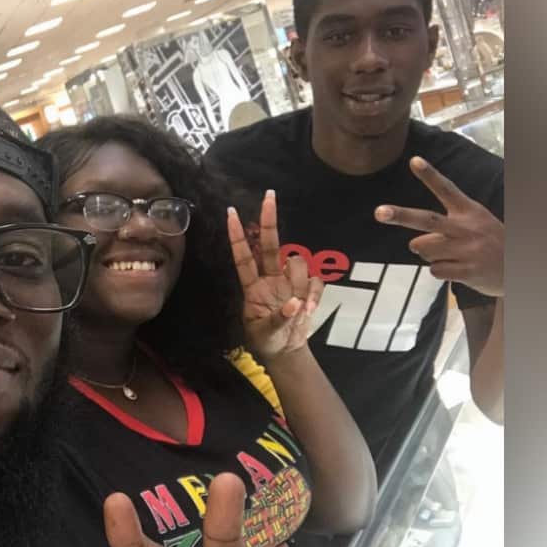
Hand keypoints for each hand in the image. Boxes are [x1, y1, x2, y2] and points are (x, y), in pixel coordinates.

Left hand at [228, 191, 323, 360]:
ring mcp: (289, 282)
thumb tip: (293, 303)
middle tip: (269, 196)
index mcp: (253, 287)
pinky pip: (315, 281)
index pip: (243, 257)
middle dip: (269, 221)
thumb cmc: (267, 341)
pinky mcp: (307, 288)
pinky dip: (314, 296)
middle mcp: (270, 278)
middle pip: (269, 245)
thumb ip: (279, 320)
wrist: (286, 350)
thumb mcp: (266, 334)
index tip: (231, 213)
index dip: (238, 236)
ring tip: (298, 309)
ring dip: (300, 283)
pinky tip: (308, 311)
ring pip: (297, 263)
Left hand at [375, 156, 503, 296]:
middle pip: (426, 220)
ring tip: (451, 254)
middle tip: (380, 212)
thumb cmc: (491, 243)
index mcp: (469, 211)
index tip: (413, 161)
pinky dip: (440, 270)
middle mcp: (466, 228)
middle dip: (400, 215)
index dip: (429, 175)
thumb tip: (414, 243)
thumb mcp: (478, 222)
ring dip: (429, 254)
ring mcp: (466, 250)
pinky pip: (434, 270)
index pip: (447, 189)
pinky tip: (458, 268)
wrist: (519, 268)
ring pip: (424, 249)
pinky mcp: (467, 271)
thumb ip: (448, 225)